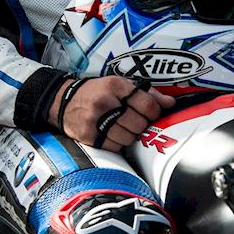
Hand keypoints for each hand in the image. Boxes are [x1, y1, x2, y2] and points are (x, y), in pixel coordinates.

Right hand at [51, 75, 173, 149]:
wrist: (62, 101)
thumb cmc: (98, 92)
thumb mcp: (120, 86)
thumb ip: (147, 94)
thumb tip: (170, 103)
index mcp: (115, 86)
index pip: (148, 104)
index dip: (153, 112)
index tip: (149, 113)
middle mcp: (105, 102)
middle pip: (139, 124)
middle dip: (141, 125)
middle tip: (134, 121)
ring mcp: (95, 120)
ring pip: (128, 138)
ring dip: (129, 136)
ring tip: (121, 127)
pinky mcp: (88, 136)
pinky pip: (114, 147)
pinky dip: (117, 143)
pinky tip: (111, 134)